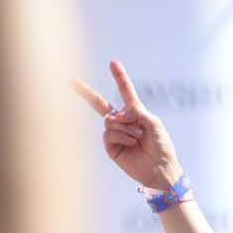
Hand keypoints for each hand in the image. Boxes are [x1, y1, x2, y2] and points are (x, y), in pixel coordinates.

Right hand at [72, 60, 182, 191]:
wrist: (160, 170)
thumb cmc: (161, 147)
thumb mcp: (153, 122)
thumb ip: (136, 111)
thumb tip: (116, 115)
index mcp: (135, 112)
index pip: (125, 92)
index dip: (119, 77)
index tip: (113, 62)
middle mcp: (122, 122)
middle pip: (100, 104)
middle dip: (85, 93)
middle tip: (71, 81)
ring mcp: (115, 134)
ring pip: (109, 120)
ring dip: (126, 127)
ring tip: (139, 137)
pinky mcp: (111, 147)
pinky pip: (109, 132)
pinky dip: (122, 135)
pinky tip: (132, 142)